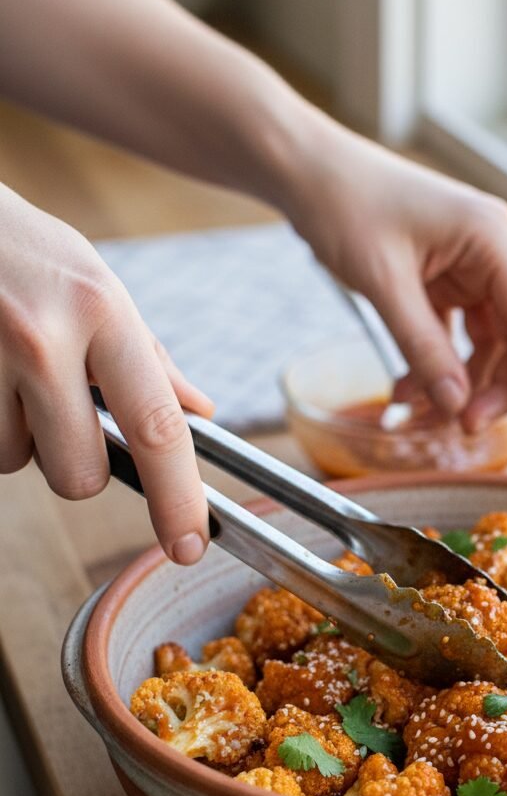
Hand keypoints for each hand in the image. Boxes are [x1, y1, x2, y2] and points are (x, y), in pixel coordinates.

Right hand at [0, 185, 212, 562]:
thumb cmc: (22, 251)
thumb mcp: (96, 286)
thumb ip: (147, 356)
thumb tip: (199, 410)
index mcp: (101, 312)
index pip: (156, 426)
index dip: (178, 498)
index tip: (189, 544)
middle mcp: (43, 338)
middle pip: (80, 474)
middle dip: (76, 463)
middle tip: (61, 411)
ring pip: (18, 462)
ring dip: (19, 437)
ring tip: (9, 374)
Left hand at [287, 123, 506, 434]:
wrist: (306, 171)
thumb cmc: (344, 205)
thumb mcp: (383, 283)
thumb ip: (422, 347)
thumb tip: (457, 406)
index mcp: (492, 238)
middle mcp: (492, 252)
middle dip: (494, 388)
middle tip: (462, 427)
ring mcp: (471, 266)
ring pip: (488, 344)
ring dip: (461, 384)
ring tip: (423, 415)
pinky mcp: (446, 279)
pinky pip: (455, 336)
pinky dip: (435, 367)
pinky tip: (406, 393)